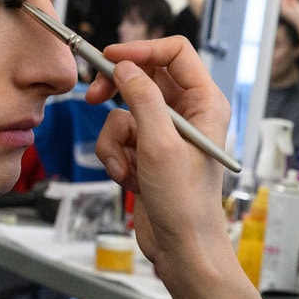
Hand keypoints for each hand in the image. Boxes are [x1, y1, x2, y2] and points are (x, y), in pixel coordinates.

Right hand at [90, 38, 268, 298]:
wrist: (182, 248)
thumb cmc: (184, 203)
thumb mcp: (160, 145)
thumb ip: (142, 99)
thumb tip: (125, 67)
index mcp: (205, 103)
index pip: (175, 53)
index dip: (142, 50)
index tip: (111, 57)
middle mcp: (188, 113)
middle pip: (144, 77)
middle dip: (117, 93)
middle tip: (93, 97)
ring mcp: (166, 134)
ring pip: (124, 112)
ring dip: (115, 139)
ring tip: (125, 165)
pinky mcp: (148, 153)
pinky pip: (119, 138)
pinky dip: (116, 156)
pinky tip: (127, 178)